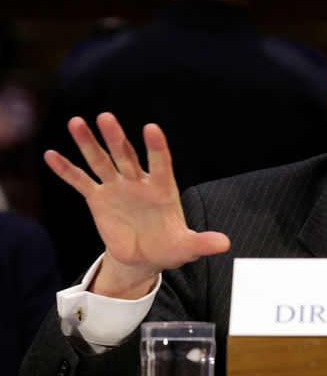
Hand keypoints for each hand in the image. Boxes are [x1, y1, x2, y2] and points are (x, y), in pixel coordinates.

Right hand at [44, 113, 229, 297]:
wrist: (145, 257)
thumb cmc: (170, 247)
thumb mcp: (187, 247)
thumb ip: (203, 242)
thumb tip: (225, 243)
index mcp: (163, 189)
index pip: (161, 163)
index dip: (156, 147)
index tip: (151, 128)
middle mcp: (139, 182)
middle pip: (126, 156)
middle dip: (116, 138)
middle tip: (106, 117)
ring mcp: (118, 188)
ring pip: (102, 161)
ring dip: (88, 143)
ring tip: (76, 122)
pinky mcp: (98, 199)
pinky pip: (81, 182)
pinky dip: (67, 170)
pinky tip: (51, 154)